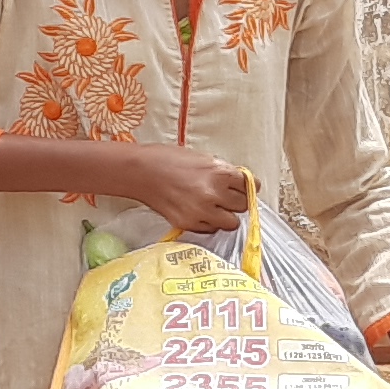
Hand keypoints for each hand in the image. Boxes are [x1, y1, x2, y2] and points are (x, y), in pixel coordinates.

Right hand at [105, 143, 252, 235]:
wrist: (139, 171)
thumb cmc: (167, 159)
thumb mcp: (202, 158)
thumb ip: (222, 172)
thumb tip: (239, 184)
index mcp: (219, 173)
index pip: (250, 186)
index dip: (244, 186)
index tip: (239, 187)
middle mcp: (213, 194)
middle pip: (243, 205)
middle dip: (235, 201)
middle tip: (224, 196)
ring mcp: (201, 211)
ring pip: (231, 223)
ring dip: (225, 215)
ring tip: (213, 207)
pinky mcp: (188, 223)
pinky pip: (210, 229)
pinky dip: (208, 223)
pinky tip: (198, 212)